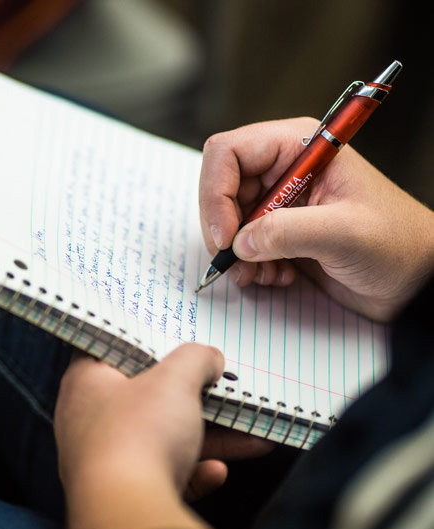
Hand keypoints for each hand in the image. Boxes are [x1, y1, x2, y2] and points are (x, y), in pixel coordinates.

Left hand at [54, 344, 271, 528]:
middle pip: (148, 396)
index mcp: (88, 382)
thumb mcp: (175, 379)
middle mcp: (92, 419)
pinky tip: (218, 471)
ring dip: (210, 436)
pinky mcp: (125, 491)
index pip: (112, 350)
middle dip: (194, 394)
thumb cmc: (139, 434)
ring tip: (249, 431)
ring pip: (164, 437)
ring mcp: (107, 459)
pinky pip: (164, 472)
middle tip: (219, 385)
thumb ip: (196, 358)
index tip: (174, 337)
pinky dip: (194, 468)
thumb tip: (209, 358)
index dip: (145, 341)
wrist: (130, 512)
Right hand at [199, 117, 433, 320]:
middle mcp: (284, 170)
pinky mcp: (280, 230)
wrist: (413, 280)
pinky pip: (242, 244)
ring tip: (263, 274)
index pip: (229, 153)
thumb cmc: (396, 244)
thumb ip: (287, 232)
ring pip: (228, 220)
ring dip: (238, 254)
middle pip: (222, 188)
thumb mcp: (344, 233)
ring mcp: (280, 202)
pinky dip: (250, 265)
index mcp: (300, 147)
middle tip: (238, 262)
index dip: (216, 192)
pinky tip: (277, 276)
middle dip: (225, 230)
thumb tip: (239, 242)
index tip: (226, 235)